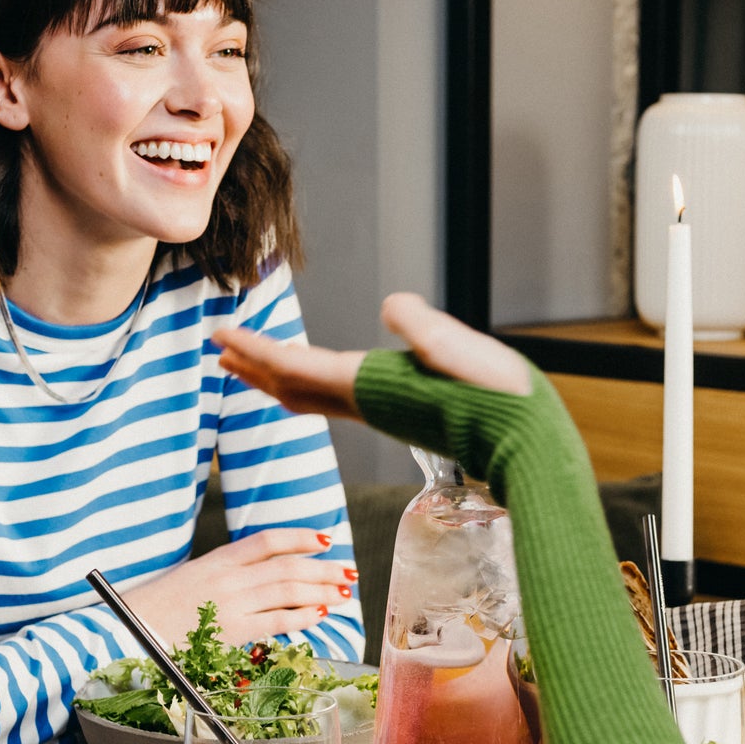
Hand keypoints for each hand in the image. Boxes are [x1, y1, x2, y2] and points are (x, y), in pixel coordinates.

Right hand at [121, 528, 354, 648]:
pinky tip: (321, 613)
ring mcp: (230, 604)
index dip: (301, 537)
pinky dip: (303, 616)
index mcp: (218, 560)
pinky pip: (276, 621)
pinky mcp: (230, 632)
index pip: (268, 541)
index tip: (326, 539)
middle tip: (348, 572)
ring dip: (322, 591)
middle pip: (287, 567)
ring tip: (344, 593)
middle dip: (323, 569)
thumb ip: (229, 574)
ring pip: (288, 592)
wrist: (130, 628)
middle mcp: (228, 578)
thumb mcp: (194, 577)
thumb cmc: (159, 606)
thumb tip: (272, 577)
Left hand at [214, 293, 529, 417]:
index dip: (255, 349)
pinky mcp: (394, 412)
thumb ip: (423, 328)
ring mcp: (378, 411)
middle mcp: (365, 402)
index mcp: (370, 385)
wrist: (524, 438)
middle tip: (220, 346)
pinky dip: (303, 387)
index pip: (296, 366)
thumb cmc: (496, 396)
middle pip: (291, 388)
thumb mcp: (461, 350)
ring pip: (308, 398)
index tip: (222, 333)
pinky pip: (330, 401)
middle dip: (252, 366)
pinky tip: (306, 382)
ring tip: (246, 365)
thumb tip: (393, 305)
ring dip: (272, 380)